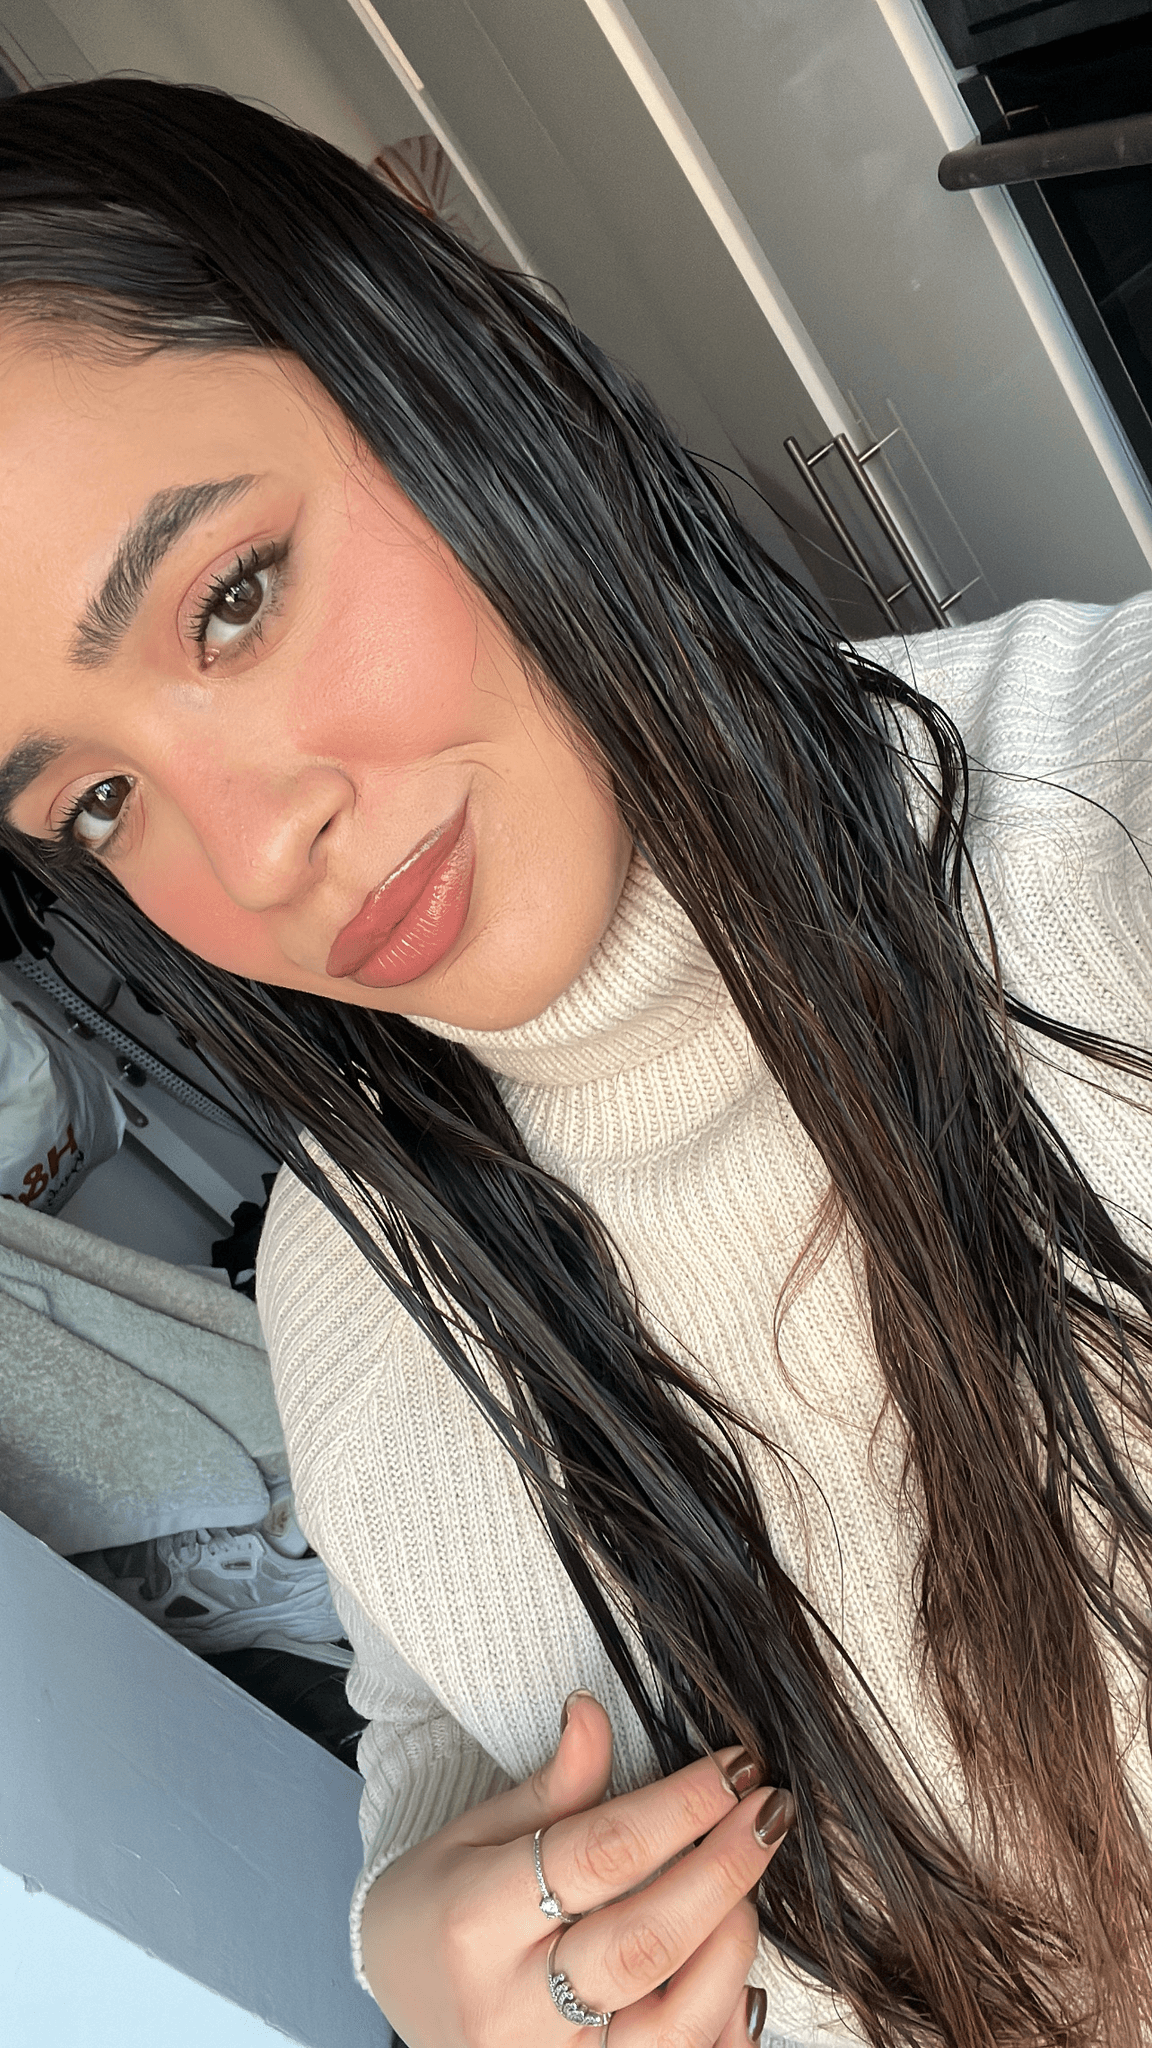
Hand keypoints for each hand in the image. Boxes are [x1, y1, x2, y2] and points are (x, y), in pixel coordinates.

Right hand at [360, 1692, 792, 2047]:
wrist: (394, 1993)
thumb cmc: (440, 1905)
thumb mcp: (477, 1831)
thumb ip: (554, 1787)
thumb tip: (594, 1711)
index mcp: (477, 1919)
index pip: (600, 1855)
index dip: (679, 1807)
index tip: (735, 1767)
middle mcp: (511, 2005)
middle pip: (644, 1942)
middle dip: (722, 1871)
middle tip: (770, 1812)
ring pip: (670, 2024)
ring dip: (729, 1947)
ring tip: (751, 1885)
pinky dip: (719, 2024)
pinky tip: (739, 1973)